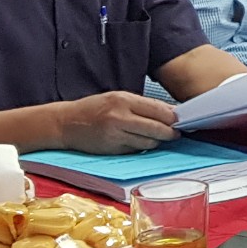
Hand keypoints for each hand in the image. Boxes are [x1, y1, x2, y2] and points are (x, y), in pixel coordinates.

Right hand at [52, 91, 177, 154]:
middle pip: (157, 128)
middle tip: (176, 133)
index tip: (181, 120)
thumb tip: (169, 113)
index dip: (173, 118)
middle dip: (170, 132)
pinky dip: (142, 146)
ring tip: (158, 137)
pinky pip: (136, 149)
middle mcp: (120, 118)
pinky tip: (140, 141)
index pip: (158, 110)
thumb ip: (142, 105)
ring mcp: (116, 135)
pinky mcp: (113, 149)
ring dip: (157, 141)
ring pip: (149, 142)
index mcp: (123, 100)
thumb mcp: (117, 98)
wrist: (65, 123)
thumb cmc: (94, 108)